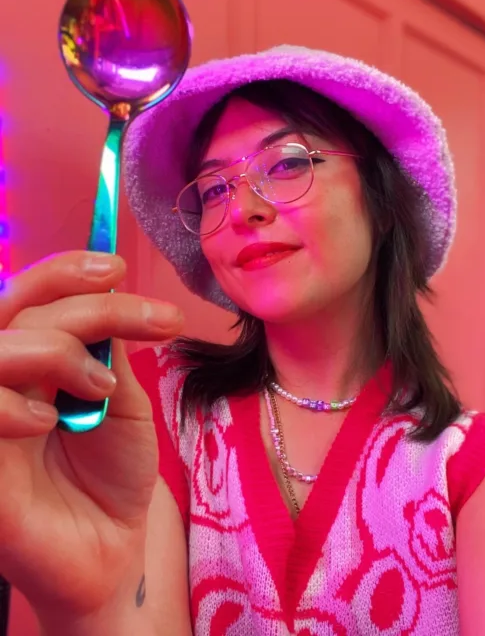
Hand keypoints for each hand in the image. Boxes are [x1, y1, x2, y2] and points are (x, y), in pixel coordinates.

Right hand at [0, 251, 183, 616]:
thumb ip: (106, 350)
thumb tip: (110, 292)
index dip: (65, 271)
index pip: (31, 295)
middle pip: (12, 308)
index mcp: (35, 358)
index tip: (119, 269)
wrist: (109, 544)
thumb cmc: (113, 469)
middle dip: (78, 300)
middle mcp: (4, 378)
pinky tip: (51, 422)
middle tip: (140, 311)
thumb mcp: (121, 400)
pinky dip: (10, 406)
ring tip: (101, 386)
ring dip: (53, 349)